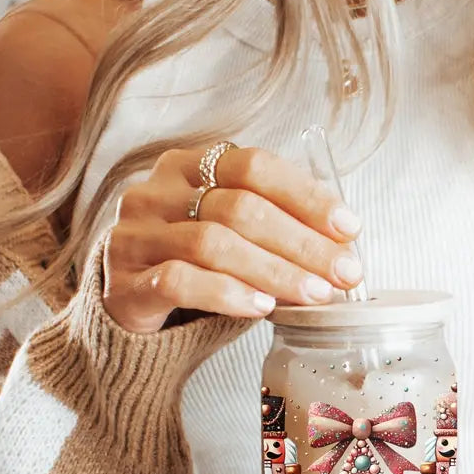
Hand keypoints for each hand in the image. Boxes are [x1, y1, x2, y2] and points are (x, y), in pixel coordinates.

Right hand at [100, 143, 364, 333]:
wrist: (126, 307)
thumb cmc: (193, 264)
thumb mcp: (232, 232)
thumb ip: (276, 227)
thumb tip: (343, 245)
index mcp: (188, 166)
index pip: (254, 166)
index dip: (306, 195)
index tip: (349, 227)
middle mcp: (156, 192)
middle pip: (239, 207)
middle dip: (302, 242)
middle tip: (344, 271)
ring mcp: (136, 235)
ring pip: (213, 244)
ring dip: (274, 271)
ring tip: (314, 293)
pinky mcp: (123, 283)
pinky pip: (180, 281)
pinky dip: (228, 293)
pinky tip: (262, 306)